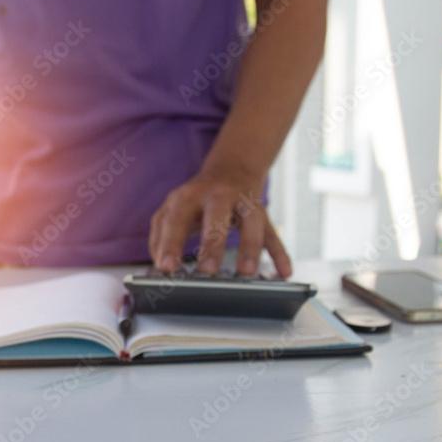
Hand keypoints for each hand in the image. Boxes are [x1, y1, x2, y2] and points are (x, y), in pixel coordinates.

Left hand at [148, 173, 291, 277]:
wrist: (231, 170)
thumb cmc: (197, 198)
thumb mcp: (172, 209)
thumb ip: (160, 235)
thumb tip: (158, 261)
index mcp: (189, 196)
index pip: (176, 219)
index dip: (170, 243)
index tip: (166, 267)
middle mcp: (218, 196)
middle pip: (216, 216)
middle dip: (212, 243)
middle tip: (207, 270)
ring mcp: (243, 203)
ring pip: (251, 221)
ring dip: (250, 246)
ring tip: (246, 272)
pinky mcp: (262, 213)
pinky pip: (272, 233)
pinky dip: (279, 253)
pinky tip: (283, 272)